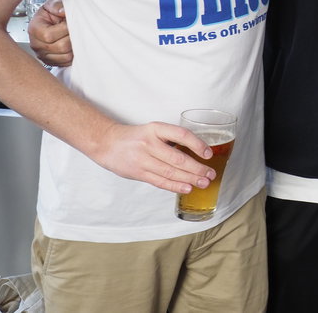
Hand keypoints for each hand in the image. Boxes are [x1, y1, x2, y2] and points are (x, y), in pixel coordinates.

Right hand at [28, 0, 72, 66]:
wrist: (52, 21)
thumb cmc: (51, 13)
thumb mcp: (52, 4)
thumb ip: (56, 5)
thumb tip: (62, 11)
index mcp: (34, 30)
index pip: (49, 35)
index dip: (64, 29)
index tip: (70, 22)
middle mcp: (36, 45)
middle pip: (60, 47)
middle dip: (72, 36)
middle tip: (76, 29)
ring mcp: (44, 56)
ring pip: (66, 56)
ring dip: (75, 46)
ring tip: (75, 36)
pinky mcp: (52, 62)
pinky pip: (68, 62)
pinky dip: (75, 54)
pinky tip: (74, 45)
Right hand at [91, 121, 219, 194]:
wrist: (106, 143)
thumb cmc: (135, 137)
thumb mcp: (153, 130)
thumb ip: (170, 140)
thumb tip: (196, 153)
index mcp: (156, 129)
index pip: (181, 135)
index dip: (197, 144)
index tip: (208, 153)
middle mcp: (149, 143)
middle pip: (178, 158)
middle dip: (197, 168)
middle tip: (211, 173)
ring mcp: (142, 159)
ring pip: (170, 172)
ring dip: (190, 179)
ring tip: (204, 183)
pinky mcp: (138, 173)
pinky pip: (160, 181)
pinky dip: (175, 186)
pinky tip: (187, 188)